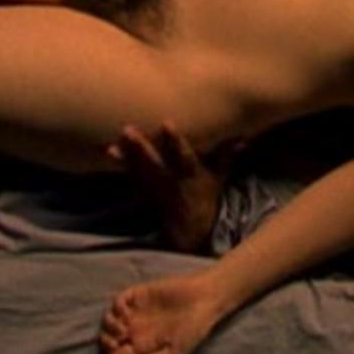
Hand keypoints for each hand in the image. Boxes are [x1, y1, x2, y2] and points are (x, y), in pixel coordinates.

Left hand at [99, 272, 229, 353]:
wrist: (204, 301)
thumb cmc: (193, 330)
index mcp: (144, 345)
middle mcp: (136, 328)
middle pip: (109, 337)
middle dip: (106, 343)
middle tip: (115, 345)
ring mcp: (136, 311)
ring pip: (109, 319)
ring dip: (109, 327)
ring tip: (121, 331)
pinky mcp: (139, 294)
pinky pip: (118, 300)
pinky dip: (116, 308)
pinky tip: (126, 315)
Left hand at [108, 121, 243, 253]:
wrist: (192, 229)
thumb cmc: (206, 196)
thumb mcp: (219, 176)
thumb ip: (226, 154)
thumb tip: (244, 136)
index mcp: (191, 173)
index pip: (184, 155)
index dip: (175, 141)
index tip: (166, 123)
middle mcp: (171, 180)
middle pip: (155, 162)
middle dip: (141, 147)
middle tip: (127, 130)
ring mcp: (156, 189)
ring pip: (139, 171)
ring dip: (125, 158)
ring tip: (111, 146)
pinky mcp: (144, 193)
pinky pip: (130, 179)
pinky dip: (120, 167)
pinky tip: (108, 153)